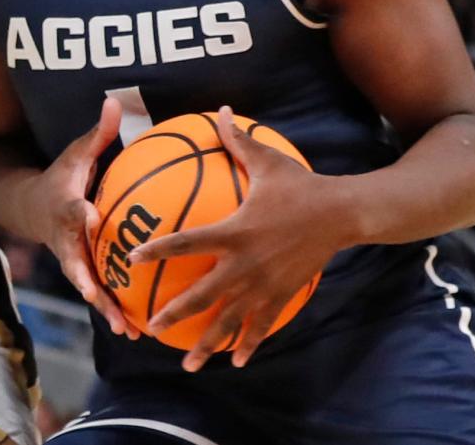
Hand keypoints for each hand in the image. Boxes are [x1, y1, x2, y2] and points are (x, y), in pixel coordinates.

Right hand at [28, 97, 139, 339]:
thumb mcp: (77, 152)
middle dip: (88, 280)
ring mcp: (71, 259)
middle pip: (76, 261)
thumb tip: (115, 101)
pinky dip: (114, 311)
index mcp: (66, 206)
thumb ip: (99, 133)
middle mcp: (67, 238)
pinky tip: (138, 329)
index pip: (73, 209)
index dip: (81, 214)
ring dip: (105, 307)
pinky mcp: (80, 272)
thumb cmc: (63, 176)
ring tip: (128, 328)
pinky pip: (98, 293)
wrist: (31, 206)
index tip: (92, 217)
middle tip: (100, 297)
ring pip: (87, 287)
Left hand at [129, 106, 347, 371]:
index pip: (187, 241)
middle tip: (150, 329)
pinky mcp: (283, 295)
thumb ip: (236, 139)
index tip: (134, 258)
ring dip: (208, 344)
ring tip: (188, 364)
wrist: (341, 214)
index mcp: (235, 231)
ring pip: (230, 320)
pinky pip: (262, 325)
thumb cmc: (300, 184)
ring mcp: (264, 284)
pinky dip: (248, 343)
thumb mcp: (266, 160)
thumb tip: (219, 110)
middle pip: (203, 294)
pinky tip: (236, 360)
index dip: (159, 248)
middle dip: (175, 314)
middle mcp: (245, 263)